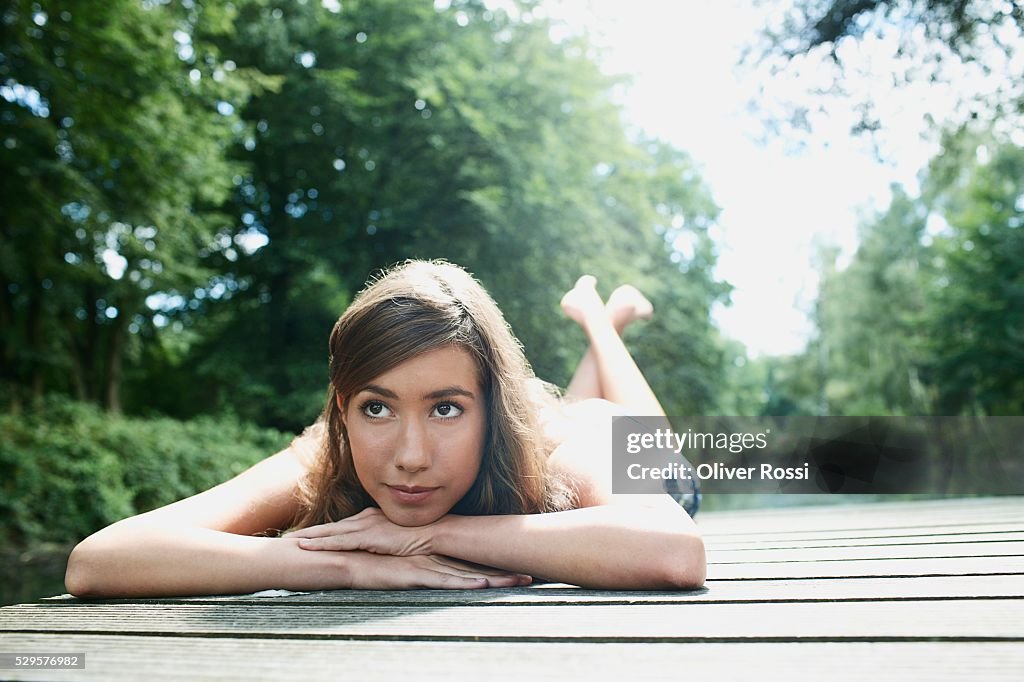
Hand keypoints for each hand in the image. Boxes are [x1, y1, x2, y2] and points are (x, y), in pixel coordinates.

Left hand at [284, 507, 434, 555]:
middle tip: (291, 536)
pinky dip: (320, 544)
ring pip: (330, 532)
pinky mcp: (366, 537)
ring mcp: (365, 526)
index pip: (344, 525)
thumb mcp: (399, 536)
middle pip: (332, 527)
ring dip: (310, 536)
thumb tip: (382, 548)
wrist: (433, 533)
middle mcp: (365, 518)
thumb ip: (387, 540)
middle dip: (311, 531)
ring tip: (291, 541)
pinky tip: (306, 546)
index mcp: (373, 518)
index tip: (310, 534)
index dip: (326, 530)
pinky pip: (338, 542)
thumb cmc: (421, 536)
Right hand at [344, 552, 531, 589]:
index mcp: (432, 555)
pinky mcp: (414, 573)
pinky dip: (463, 583)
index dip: (492, 564)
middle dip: (503, 572)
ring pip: (466, 573)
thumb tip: (422, 566)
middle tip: (531, 576)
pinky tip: (483, 583)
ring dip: (494, 579)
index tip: (516, 568)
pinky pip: (443, 580)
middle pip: (474, 566)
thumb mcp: (394, 560)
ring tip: (519, 582)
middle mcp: (434, 557)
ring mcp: (425, 564)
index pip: (467, 561)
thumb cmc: (365, 558)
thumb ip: (410, 562)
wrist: (342, 555)